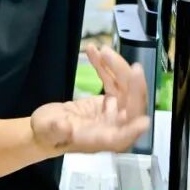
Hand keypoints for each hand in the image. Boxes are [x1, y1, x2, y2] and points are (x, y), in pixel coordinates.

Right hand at [31, 45, 149, 154]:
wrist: (47, 127)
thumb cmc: (46, 135)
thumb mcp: (47, 132)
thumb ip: (55, 130)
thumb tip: (63, 126)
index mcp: (101, 140)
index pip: (122, 137)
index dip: (133, 130)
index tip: (143, 121)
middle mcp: (114, 127)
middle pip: (132, 108)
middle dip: (134, 87)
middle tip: (133, 67)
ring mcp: (114, 113)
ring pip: (125, 89)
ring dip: (117, 68)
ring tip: (102, 49)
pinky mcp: (109, 100)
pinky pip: (113, 81)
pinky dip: (105, 66)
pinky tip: (93, 51)